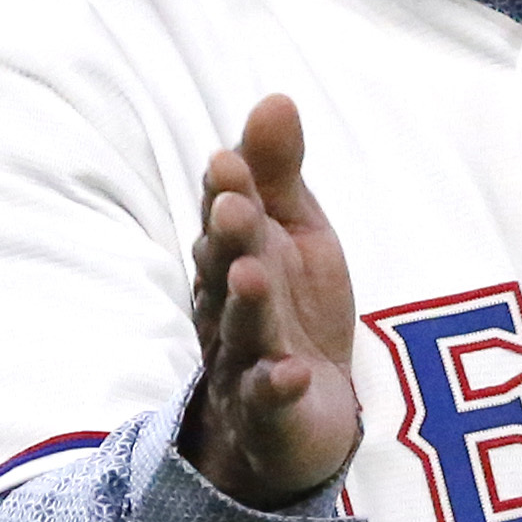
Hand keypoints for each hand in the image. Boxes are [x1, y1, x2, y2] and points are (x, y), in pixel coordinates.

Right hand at [180, 95, 361, 508]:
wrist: (295, 424)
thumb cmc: (291, 315)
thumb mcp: (294, 238)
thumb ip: (278, 177)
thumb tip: (276, 98)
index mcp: (234, 263)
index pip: (226, 224)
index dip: (228, 194)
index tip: (228, 160)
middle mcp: (230, 312)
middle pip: (226, 273)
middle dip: (230, 239)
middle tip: (233, 205)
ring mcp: (247, 367)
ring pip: (245, 334)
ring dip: (247, 304)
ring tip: (254, 275)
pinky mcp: (272, 419)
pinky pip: (270, 404)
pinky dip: (278, 388)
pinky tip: (293, 373)